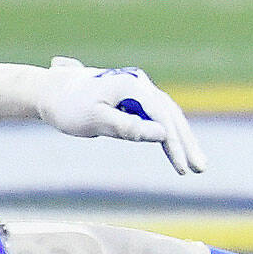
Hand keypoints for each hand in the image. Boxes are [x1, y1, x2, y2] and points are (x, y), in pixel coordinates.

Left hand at [39, 58, 205, 173]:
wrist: (50, 92)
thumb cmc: (69, 108)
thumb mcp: (95, 120)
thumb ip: (128, 127)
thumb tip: (162, 135)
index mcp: (131, 85)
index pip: (162, 116)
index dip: (176, 143)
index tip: (183, 168)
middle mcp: (139, 84)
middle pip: (171, 115)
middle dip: (187, 143)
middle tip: (201, 169)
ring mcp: (138, 90)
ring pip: (168, 115)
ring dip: (183, 140)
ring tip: (197, 165)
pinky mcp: (134, 99)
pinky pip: (157, 117)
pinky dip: (169, 135)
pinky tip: (178, 151)